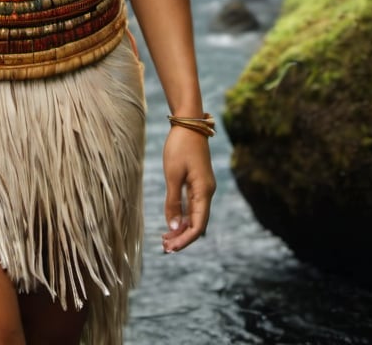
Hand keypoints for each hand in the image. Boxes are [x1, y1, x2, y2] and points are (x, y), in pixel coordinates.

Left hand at [161, 125, 215, 252]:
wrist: (189, 123)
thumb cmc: (180, 147)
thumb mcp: (173, 175)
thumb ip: (173, 202)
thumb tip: (173, 228)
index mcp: (204, 192)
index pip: (198, 226)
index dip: (185, 240)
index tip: (170, 249)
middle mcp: (207, 192)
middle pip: (197, 224)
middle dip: (182, 237)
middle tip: (164, 248)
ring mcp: (203, 187)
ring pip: (194, 216)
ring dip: (181, 228)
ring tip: (165, 239)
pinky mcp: (198, 182)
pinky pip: (192, 205)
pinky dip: (182, 216)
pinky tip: (171, 222)